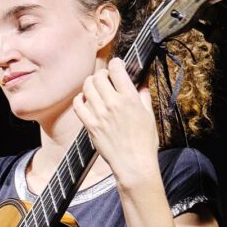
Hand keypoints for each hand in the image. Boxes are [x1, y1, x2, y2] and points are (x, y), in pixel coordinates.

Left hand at [73, 57, 159, 184]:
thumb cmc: (145, 141)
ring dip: (90, 84)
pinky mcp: (90, 125)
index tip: (117, 65)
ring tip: (95, 88)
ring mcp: (99, 114)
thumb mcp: (149, 115)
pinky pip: (78, 105)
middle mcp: (113, 104)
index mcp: (130, 98)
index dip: (116, 63)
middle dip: (101, 74)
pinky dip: (80, 99)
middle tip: (105, 79)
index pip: (116, 69)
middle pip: (98, 76)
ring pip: (87, 88)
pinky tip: (85, 101)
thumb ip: (144, 96)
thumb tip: (141, 83)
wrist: (134, 164)